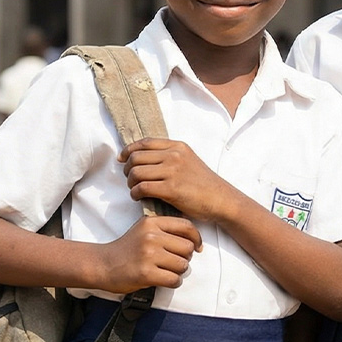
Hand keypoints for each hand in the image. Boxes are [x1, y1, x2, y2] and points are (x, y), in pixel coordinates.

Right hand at [95, 214, 202, 293]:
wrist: (103, 264)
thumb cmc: (126, 249)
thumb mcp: (144, 230)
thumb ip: (165, 229)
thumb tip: (194, 240)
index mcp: (152, 223)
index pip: (186, 226)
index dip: (196, 238)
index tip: (197, 247)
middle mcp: (151, 236)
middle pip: (188, 248)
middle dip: (185, 258)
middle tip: (174, 262)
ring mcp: (148, 255)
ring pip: (183, 265)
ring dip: (178, 271)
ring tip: (167, 271)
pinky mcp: (146, 273)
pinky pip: (174, 279)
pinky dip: (173, 282)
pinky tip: (164, 279)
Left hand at [119, 138, 235, 221]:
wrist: (220, 199)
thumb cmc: (202, 183)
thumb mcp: (188, 160)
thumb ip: (169, 156)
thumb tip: (141, 157)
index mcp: (178, 146)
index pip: (145, 142)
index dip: (128, 150)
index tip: (121, 159)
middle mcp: (174, 155)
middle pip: (136, 157)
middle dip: (128, 169)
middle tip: (130, 179)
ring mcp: (173, 171)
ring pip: (136, 172)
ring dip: (130, 183)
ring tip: (134, 189)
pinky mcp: (171, 188)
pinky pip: (142, 188)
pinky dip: (135, 193)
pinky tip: (138, 197)